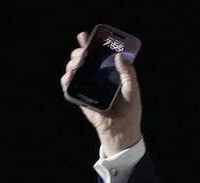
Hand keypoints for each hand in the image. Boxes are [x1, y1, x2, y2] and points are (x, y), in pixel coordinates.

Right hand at [60, 31, 142, 154]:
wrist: (122, 130)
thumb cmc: (129, 110)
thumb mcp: (132, 89)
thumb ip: (128, 73)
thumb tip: (120, 56)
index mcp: (108, 72)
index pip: (97, 54)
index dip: (89, 43)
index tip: (85, 35)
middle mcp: (95, 77)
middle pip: (82, 59)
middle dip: (80, 51)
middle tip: (84, 52)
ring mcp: (86, 86)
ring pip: (73, 70)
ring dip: (72, 63)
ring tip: (80, 61)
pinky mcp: (79, 98)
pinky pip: (68, 86)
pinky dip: (66, 79)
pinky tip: (70, 75)